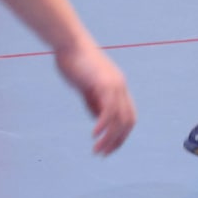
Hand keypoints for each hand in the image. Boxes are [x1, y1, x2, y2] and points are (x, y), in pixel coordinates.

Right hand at [55, 40, 135, 154]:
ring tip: (97, 151)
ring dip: (109, 138)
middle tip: (103, 154)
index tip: (109, 148)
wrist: (69, 43)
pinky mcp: (103, 83)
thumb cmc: (75, 62)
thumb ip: (94, 102)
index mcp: (118, 86)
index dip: (121, 135)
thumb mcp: (87, 87)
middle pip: (127, 120)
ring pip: (119, 118)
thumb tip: (100, 120)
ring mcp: (114, 84)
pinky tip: (94, 135)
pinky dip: (103, 125)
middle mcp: (120, 86)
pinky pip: (108, 109)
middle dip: (117, 141)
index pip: (128, 116)